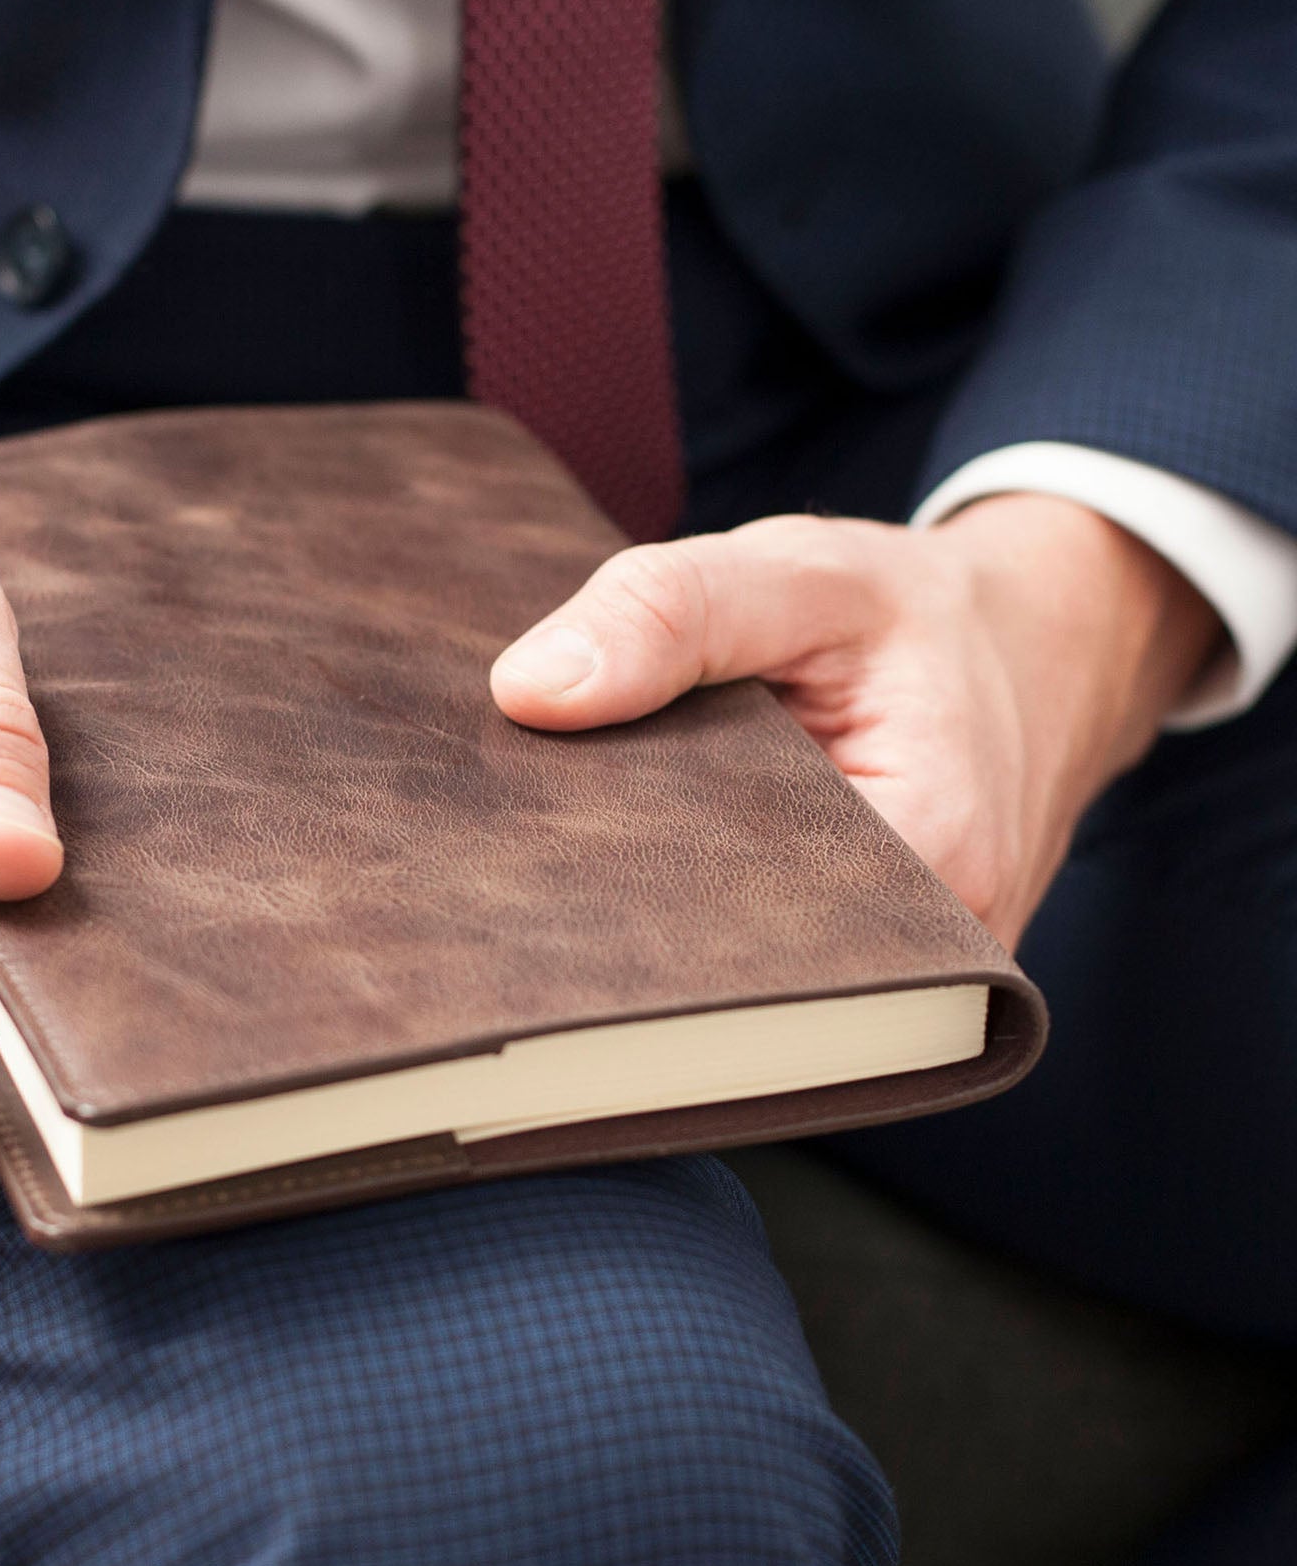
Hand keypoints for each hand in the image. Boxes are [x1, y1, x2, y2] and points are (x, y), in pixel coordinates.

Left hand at [489, 495, 1221, 949]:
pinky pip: (763, 969)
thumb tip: (526, 690)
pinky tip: (631, 862)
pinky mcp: (879, 989)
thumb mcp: (803, 573)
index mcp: (933, 856)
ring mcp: (911, 993)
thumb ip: (672, 611)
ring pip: (737, 980)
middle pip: (726, 965)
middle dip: (618, 904)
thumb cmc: (918, 615)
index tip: (523, 831)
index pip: (729, 914)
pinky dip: (693, 913)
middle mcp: (934, 960)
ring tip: (569, 850)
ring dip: (652, 915)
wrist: (1043, 649)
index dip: (612, 874)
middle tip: (521, 842)